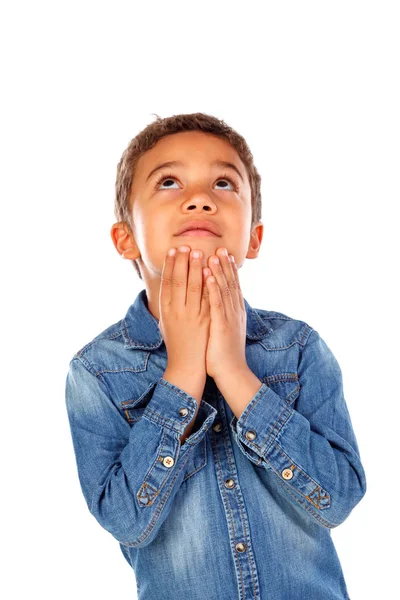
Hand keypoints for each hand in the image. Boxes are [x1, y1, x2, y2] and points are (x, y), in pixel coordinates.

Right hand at [159, 245, 209, 374]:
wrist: (187, 365)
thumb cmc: (177, 342)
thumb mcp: (166, 321)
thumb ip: (167, 303)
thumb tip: (167, 284)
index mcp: (165, 310)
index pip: (167, 282)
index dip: (170, 265)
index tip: (174, 250)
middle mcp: (176, 311)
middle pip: (180, 281)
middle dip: (184, 262)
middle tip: (187, 245)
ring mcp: (192, 316)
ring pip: (194, 287)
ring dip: (197, 268)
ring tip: (200, 252)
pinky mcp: (205, 321)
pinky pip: (208, 298)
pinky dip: (209, 283)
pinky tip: (211, 272)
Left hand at [203, 248, 247, 380]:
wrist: (232, 372)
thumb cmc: (224, 353)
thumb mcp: (226, 330)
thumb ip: (223, 315)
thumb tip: (218, 306)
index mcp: (235, 312)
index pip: (232, 286)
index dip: (229, 269)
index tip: (224, 254)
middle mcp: (234, 311)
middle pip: (230, 283)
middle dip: (225, 265)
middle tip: (220, 247)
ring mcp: (229, 317)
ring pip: (224, 289)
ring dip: (219, 271)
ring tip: (214, 255)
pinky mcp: (222, 325)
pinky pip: (217, 303)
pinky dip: (214, 288)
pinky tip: (210, 276)